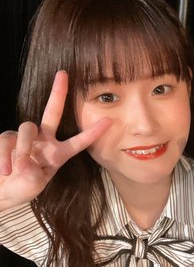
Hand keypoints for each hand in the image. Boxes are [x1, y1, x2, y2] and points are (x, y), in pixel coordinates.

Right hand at [0, 71, 110, 209]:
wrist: (1, 192)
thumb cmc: (22, 188)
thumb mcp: (33, 186)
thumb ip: (32, 174)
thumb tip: (25, 158)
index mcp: (58, 153)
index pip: (78, 142)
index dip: (93, 132)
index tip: (109, 120)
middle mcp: (44, 141)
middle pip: (52, 112)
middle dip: (58, 93)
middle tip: (63, 74)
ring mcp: (25, 138)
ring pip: (27, 128)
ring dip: (23, 146)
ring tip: (17, 168)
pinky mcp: (7, 138)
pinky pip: (7, 140)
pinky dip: (4, 157)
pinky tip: (4, 170)